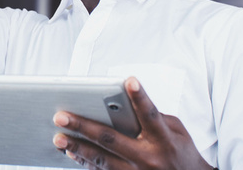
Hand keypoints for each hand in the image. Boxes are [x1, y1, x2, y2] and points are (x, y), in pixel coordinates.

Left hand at [52, 77, 213, 169]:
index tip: (130, 81)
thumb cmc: (183, 154)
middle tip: (62, 116)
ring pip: (101, 160)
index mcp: (164, 139)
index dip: (140, 97)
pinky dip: (86, 163)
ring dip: (78, 148)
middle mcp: (148, 157)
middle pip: (112, 139)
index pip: (150, 114)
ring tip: (59, 137)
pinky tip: (72, 153)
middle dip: (85, 126)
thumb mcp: (178, 132)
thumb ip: (156, 118)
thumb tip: (129, 103)